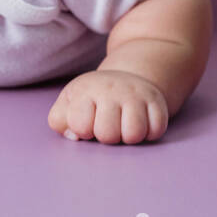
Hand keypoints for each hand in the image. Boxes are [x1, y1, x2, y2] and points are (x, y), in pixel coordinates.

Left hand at [47, 69, 168, 143]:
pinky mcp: (156, 101)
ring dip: (128, 137)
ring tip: (123, 126)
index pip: (80, 126)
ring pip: (134, 134)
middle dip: (106, 137)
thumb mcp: (68, 103)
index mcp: (85, 90)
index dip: (83, 131)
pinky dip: (149, 133)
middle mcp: (111, 89)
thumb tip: (74, 136)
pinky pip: (156, 130)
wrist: (124, 79)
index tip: (87, 122)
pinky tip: (141, 123)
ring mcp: (135, 94)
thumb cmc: (92, 99)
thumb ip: (59, 120)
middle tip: (107, 125)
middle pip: (108, 134)